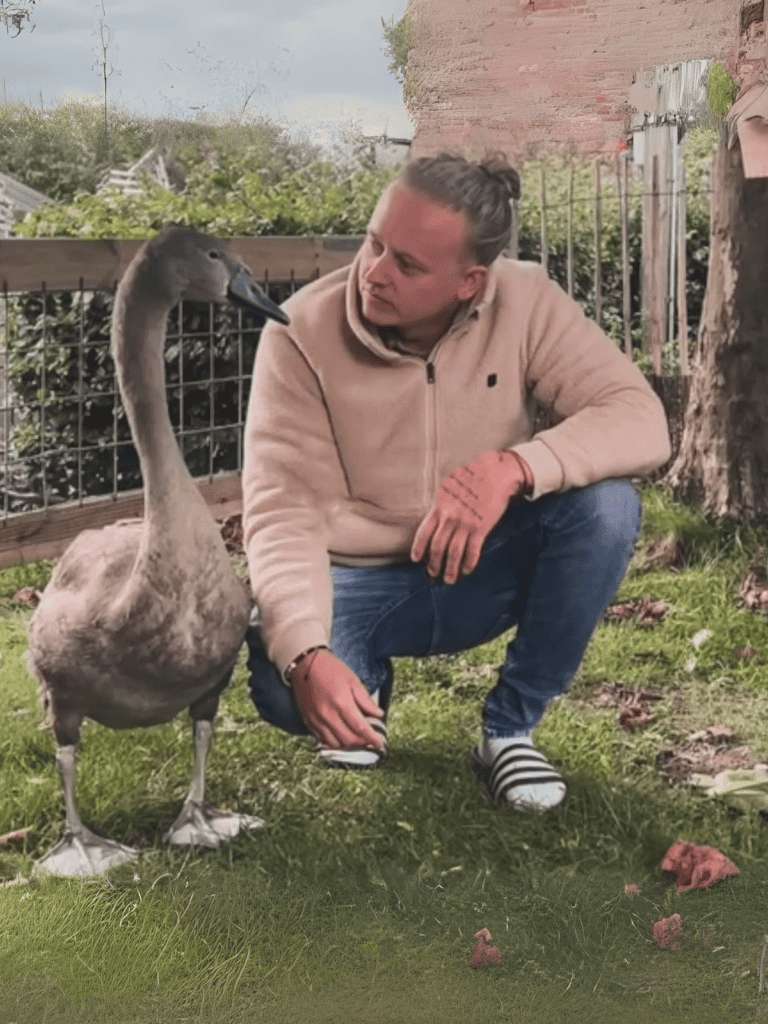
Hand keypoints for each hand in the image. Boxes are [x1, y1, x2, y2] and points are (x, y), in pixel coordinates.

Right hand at [288, 647, 384, 749]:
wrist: (306, 664)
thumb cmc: (330, 669)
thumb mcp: (353, 680)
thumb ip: (366, 700)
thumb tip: (378, 714)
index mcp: (341, 702)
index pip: (360, 727)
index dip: (372, 738)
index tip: (379, 743)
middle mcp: (327, 714)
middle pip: (348, 739)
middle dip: (362, 743)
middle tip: (370, 740)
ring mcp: (316, 719)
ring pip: (335, 743)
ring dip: (348, 745)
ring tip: (357, 739)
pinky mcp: (308, 721)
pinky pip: (322, 739)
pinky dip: (334, 742)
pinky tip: (342, 736)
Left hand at [410, 450, 531, 583]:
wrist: (495, 475)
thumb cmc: (472, 480)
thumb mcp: (449, 489)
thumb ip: (442, 505)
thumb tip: (435, 520)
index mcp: (440, 508)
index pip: (425, 532)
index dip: (419, 548)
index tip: (416, 559)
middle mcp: (450, 517)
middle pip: (438, 546)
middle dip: (434, 563)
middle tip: (433, 574)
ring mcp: (465, 524)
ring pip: (454, 552)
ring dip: (450, 569)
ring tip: (449, 579)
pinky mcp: (481, 528)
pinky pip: (473, 550)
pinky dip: (469, 563)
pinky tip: (467, 570)